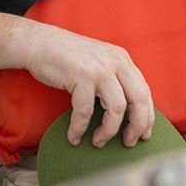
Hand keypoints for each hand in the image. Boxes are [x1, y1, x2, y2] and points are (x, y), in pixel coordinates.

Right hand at [23, 23, 154, 147]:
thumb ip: (114, 79)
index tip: (143, 134)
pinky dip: (80, 127)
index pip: (144, 92)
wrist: (39, 43)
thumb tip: (127, 112)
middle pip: (138, 100)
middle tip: (129, 142)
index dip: (147, 117)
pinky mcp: (80, 76)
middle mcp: (115, 62)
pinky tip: (74, 136)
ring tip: (98, 141)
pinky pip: (85, 111)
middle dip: (136, 127)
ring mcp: (98, 68)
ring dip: (109, 131)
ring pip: (116, 108)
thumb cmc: (67, 57)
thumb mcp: (99, 62)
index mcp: (122, 60)